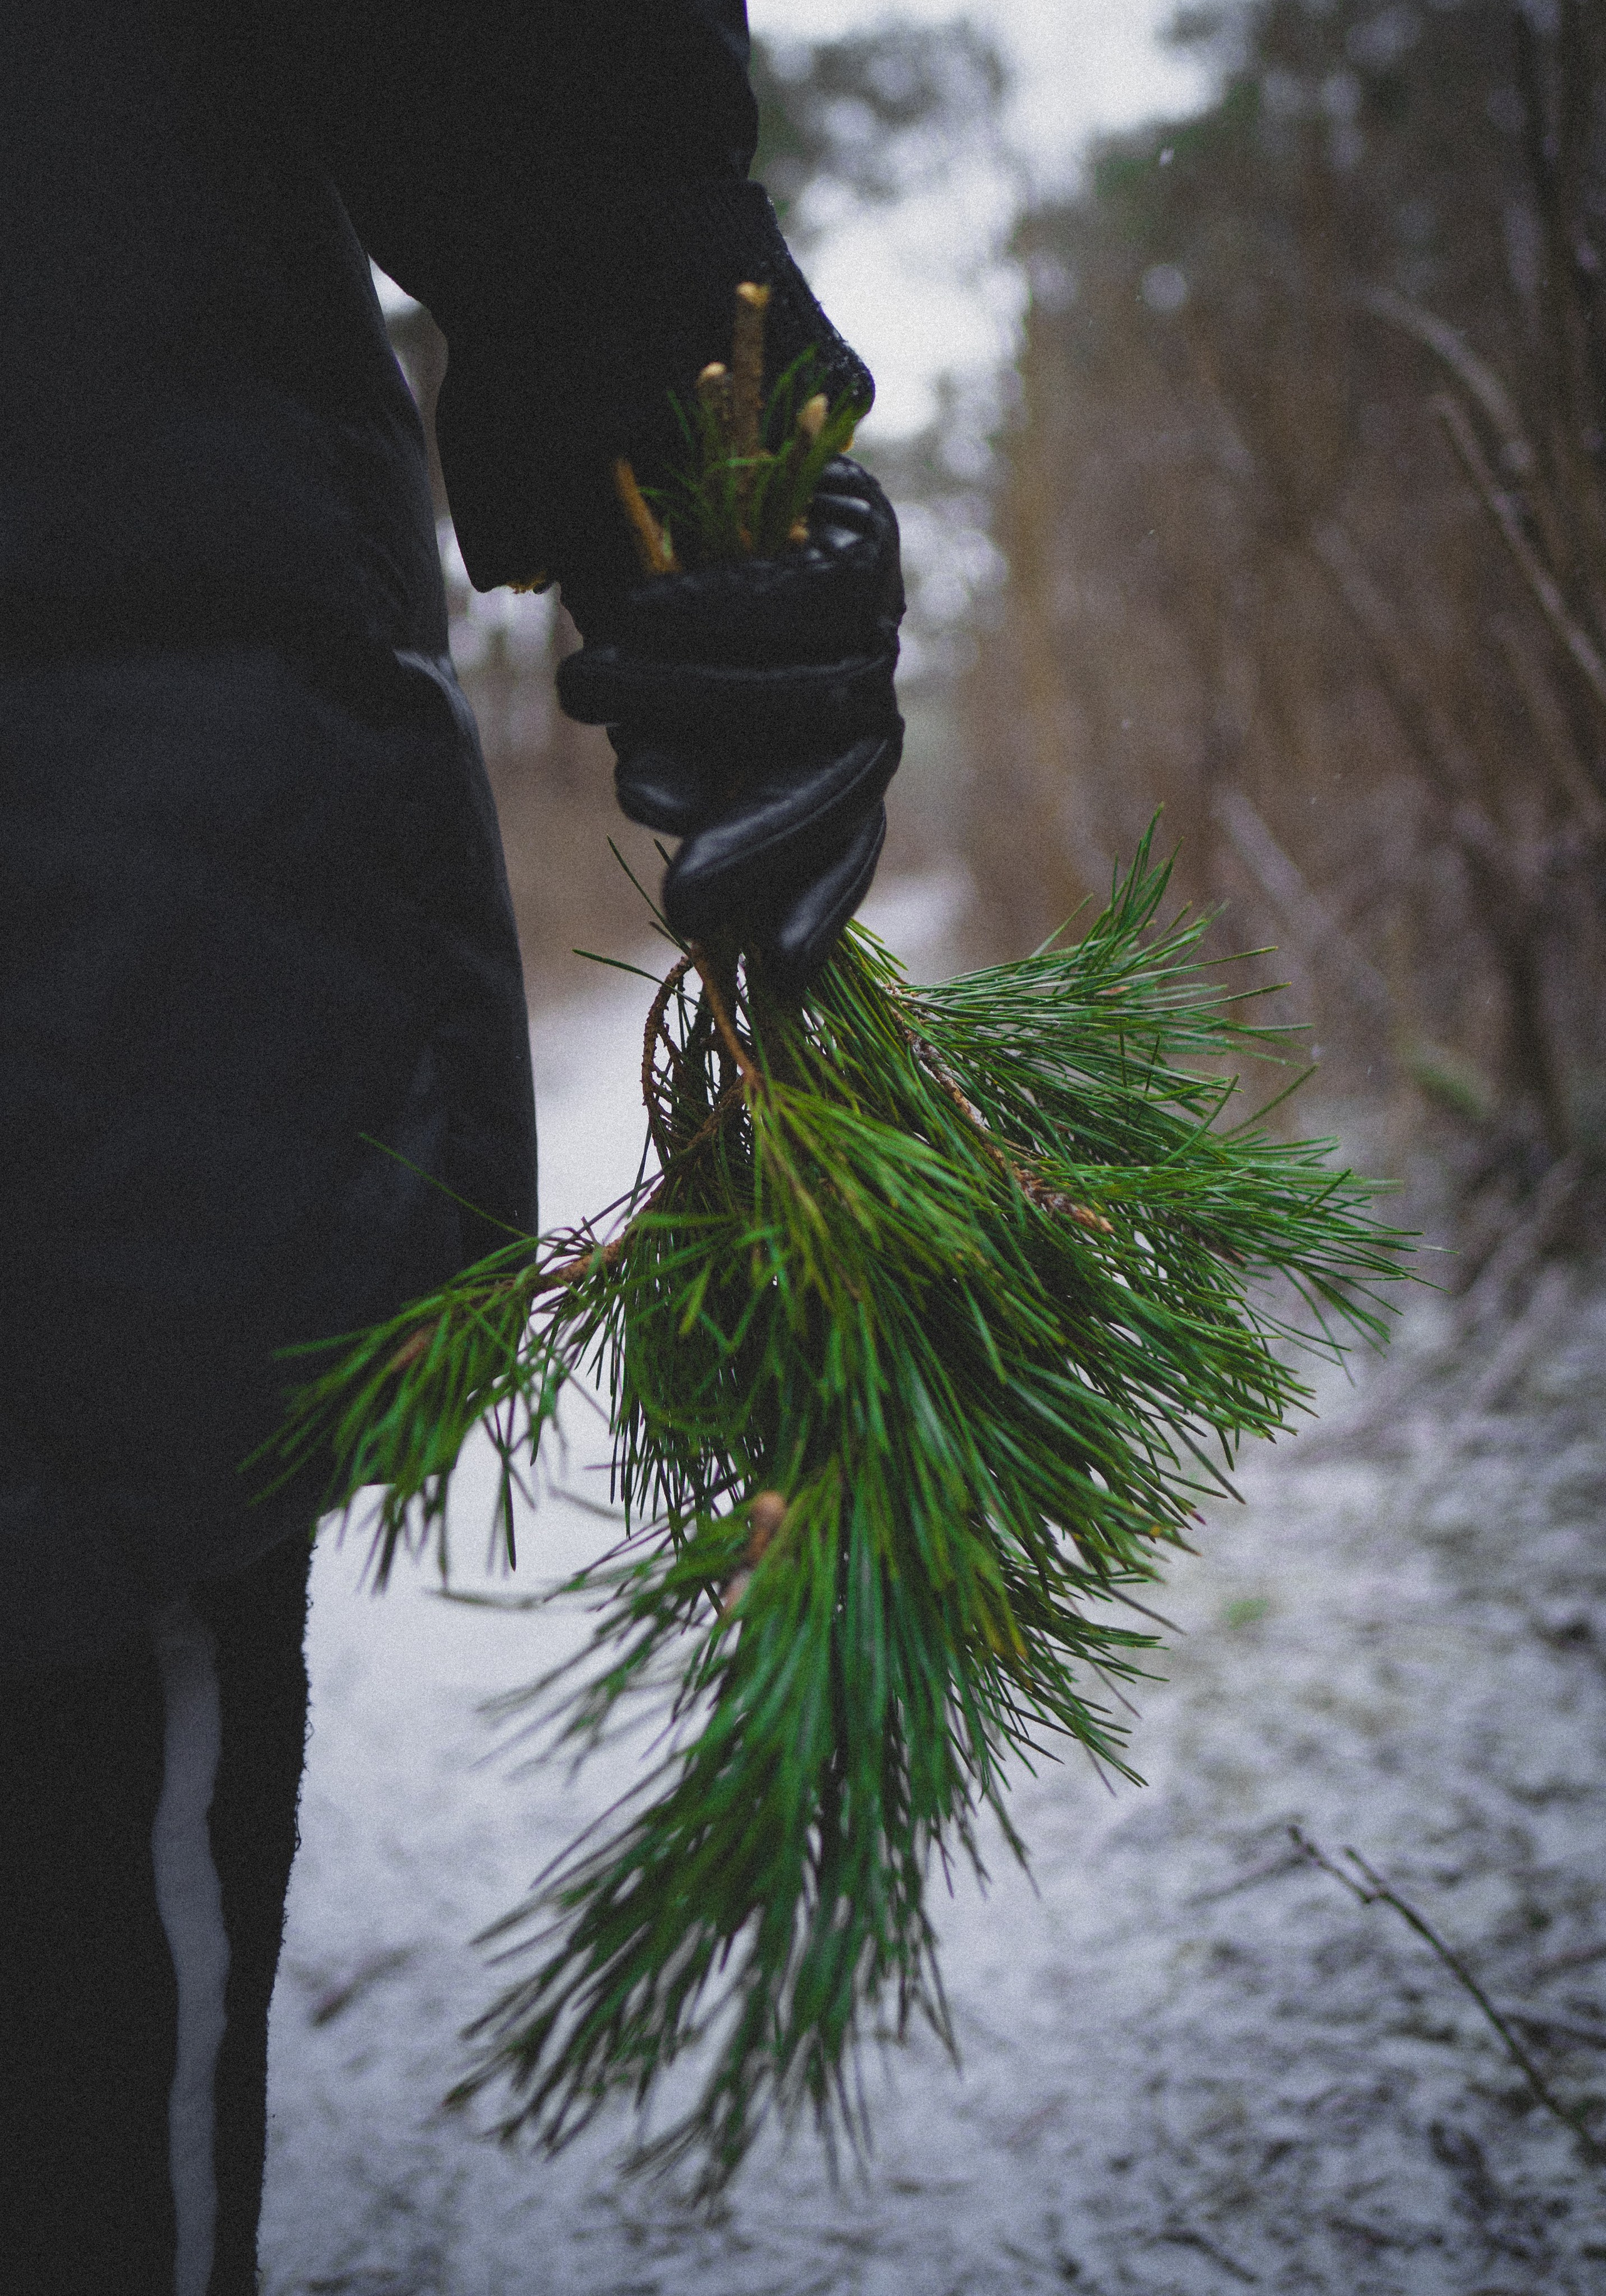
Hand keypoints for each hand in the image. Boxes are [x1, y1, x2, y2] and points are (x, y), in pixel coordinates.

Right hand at [556, 458, 903, 990]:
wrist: (621, 370)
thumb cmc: (618, 554)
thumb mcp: (629, 674)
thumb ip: (658, 744)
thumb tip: (664, 808)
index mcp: (816, 727)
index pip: (844, 829)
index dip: (818, 896)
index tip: (785, 975)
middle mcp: (860, 673)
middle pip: (846, 781)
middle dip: (763, 848)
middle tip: (687, 899)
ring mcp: (876, 606)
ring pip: (813, 698)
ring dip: (690, 705)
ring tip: (586, 679)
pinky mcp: (868, 533)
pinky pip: (811, 604)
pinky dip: (720, 616)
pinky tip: (642, 604)